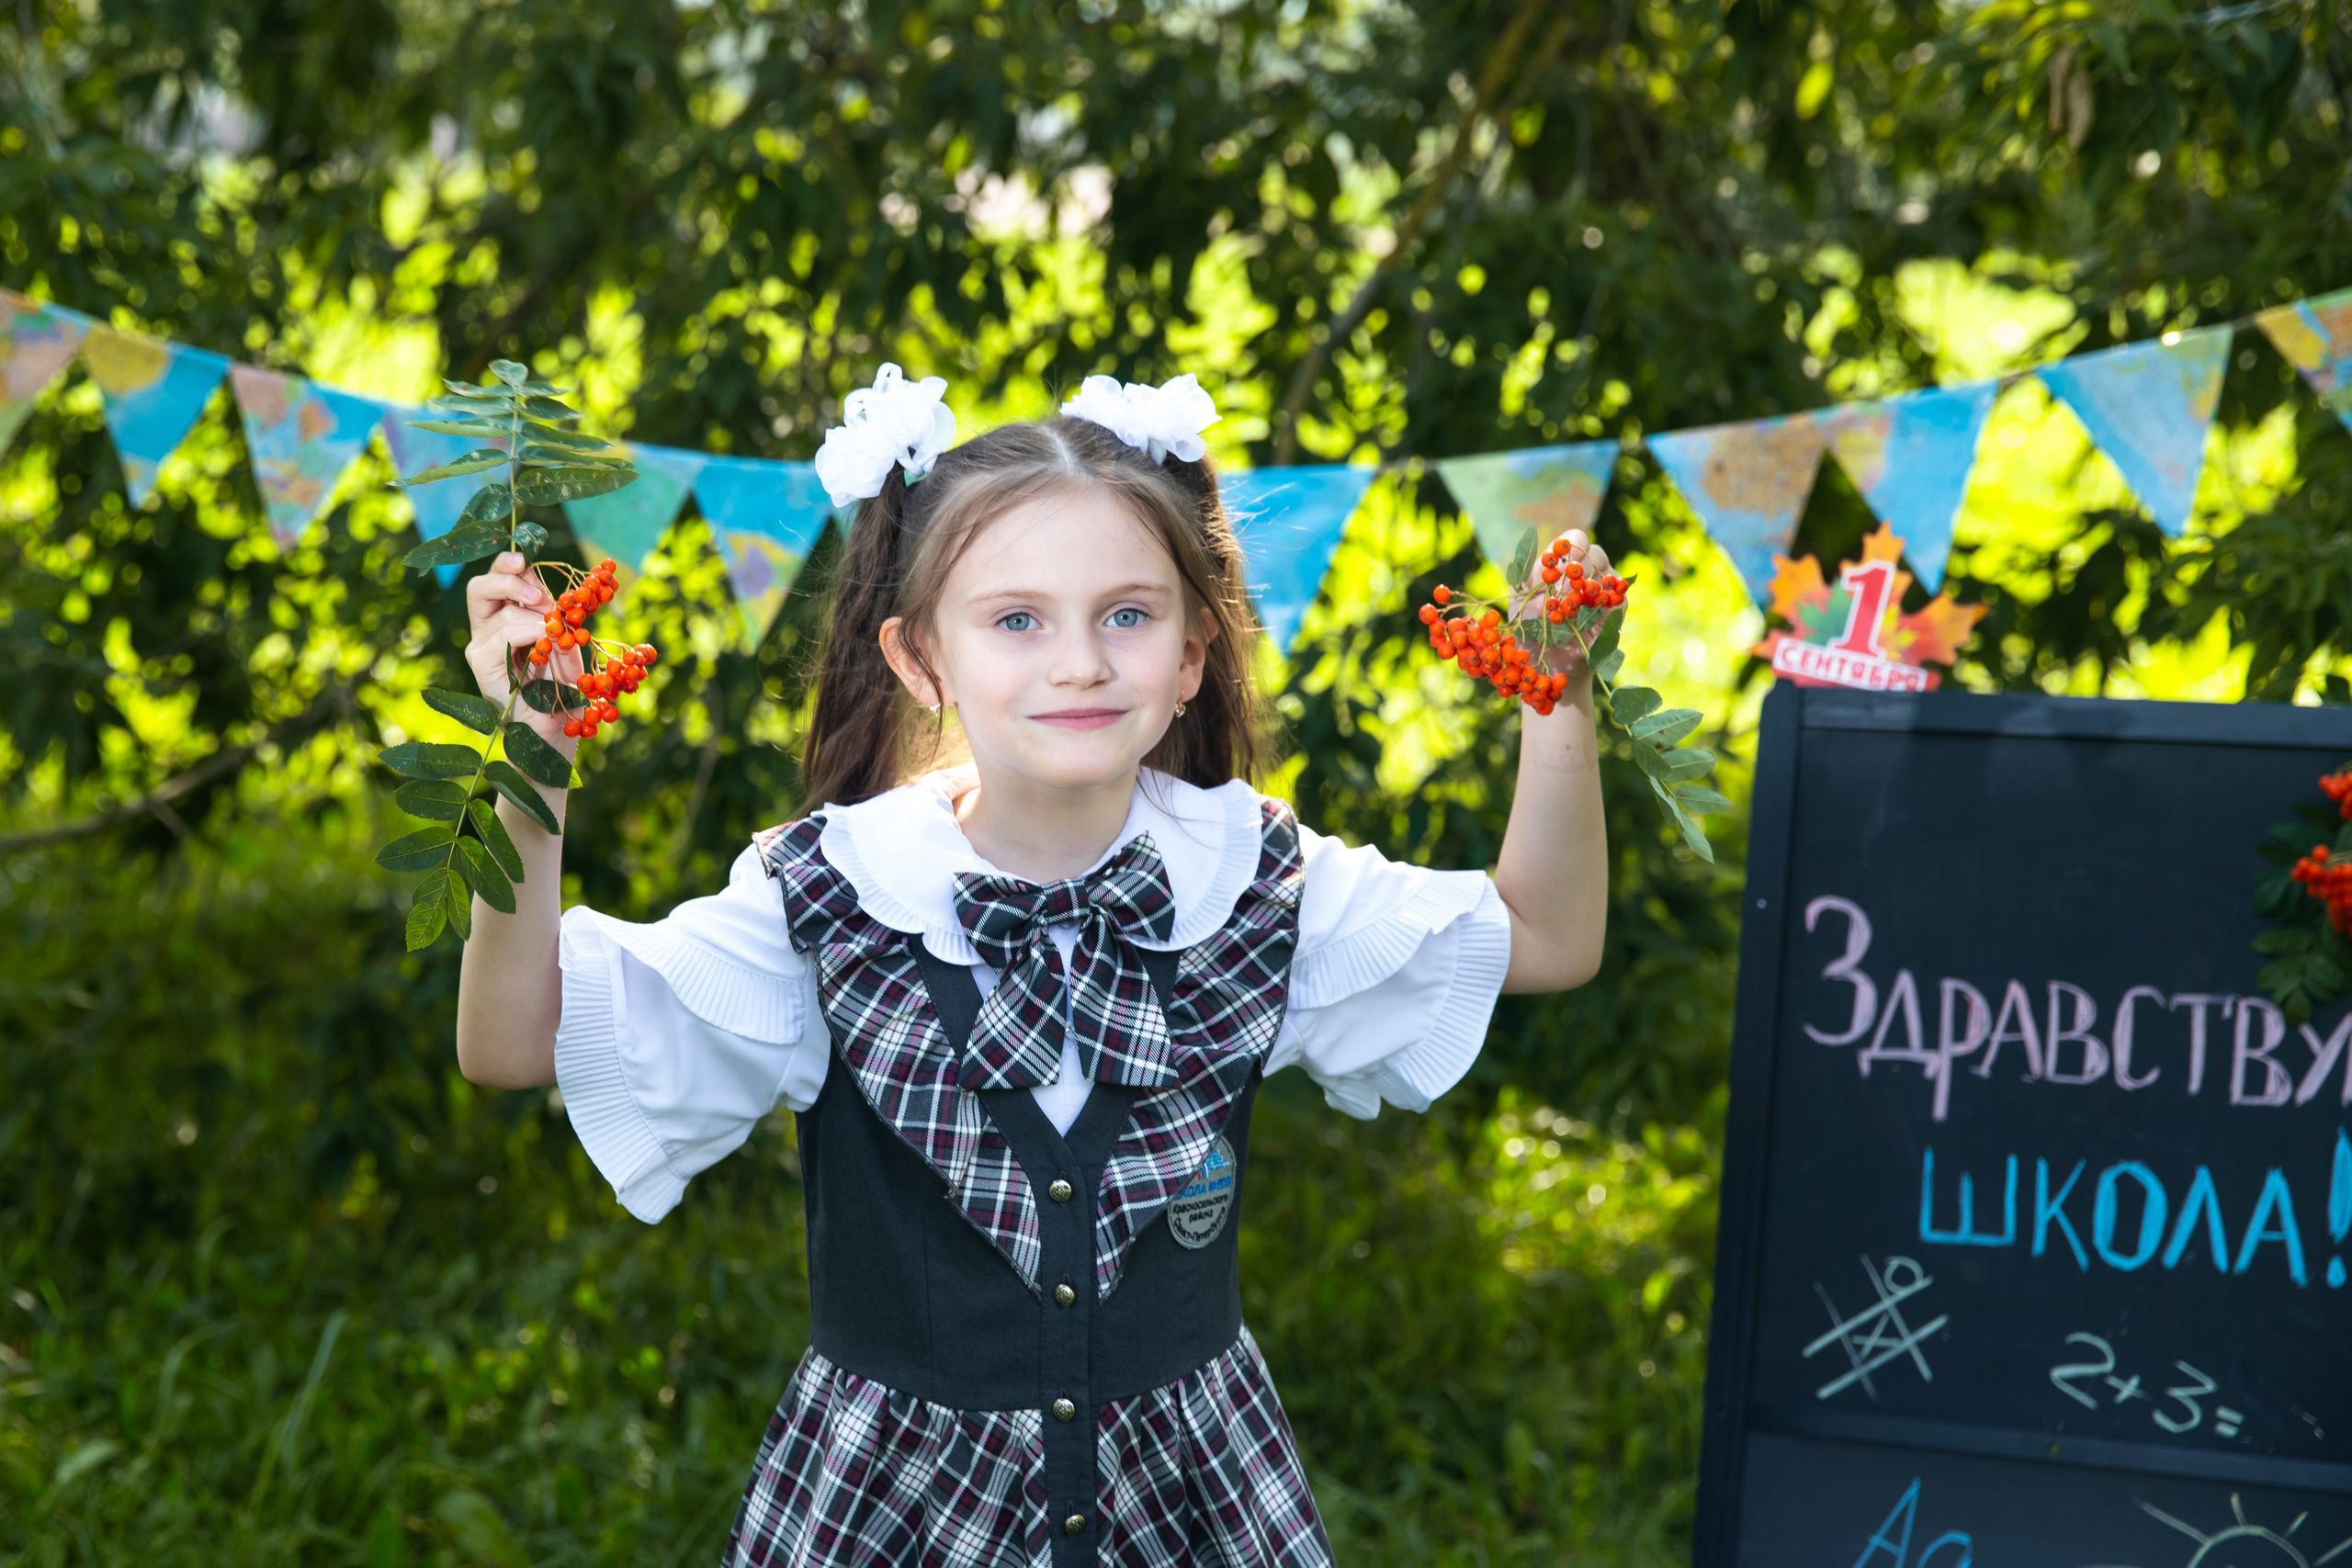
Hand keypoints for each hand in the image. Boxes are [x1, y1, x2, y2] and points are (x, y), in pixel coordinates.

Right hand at [465, 553, 580, 754]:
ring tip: (556, 634)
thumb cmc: (562, 694)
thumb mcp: (568, 649)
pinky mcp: (481, 667)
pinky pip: (499, 636)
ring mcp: (481, 650)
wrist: (554, 736)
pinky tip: (545, 642)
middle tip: (538, 591)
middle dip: (507, 577)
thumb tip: (556, 597)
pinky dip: (527, 632)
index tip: (527, 558)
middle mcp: (486, 633)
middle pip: (480, 588)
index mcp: (504, 621)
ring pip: (497, 613)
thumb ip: (560, 622)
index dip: (510, 566)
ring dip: (534, 617)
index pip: (498, 581)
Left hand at [1519, 530, 1612, 683]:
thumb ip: (1526, 593)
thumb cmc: (1531, 631)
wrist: (1551, 665)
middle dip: (1578, 566)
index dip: (1565, 548)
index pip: (1572, 540)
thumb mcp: (1521, 610)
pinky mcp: (1616, 608)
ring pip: (1606, 573)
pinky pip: (1617, 599)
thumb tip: (1543, 597)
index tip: (1552, 566)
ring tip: (1570, 606)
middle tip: (1563, 585)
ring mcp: (1603, 588)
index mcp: (1562, 563)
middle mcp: (1586, 571)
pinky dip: (1601, 606)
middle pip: (1593, 551)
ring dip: (1587, 587)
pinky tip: (1586, 617)